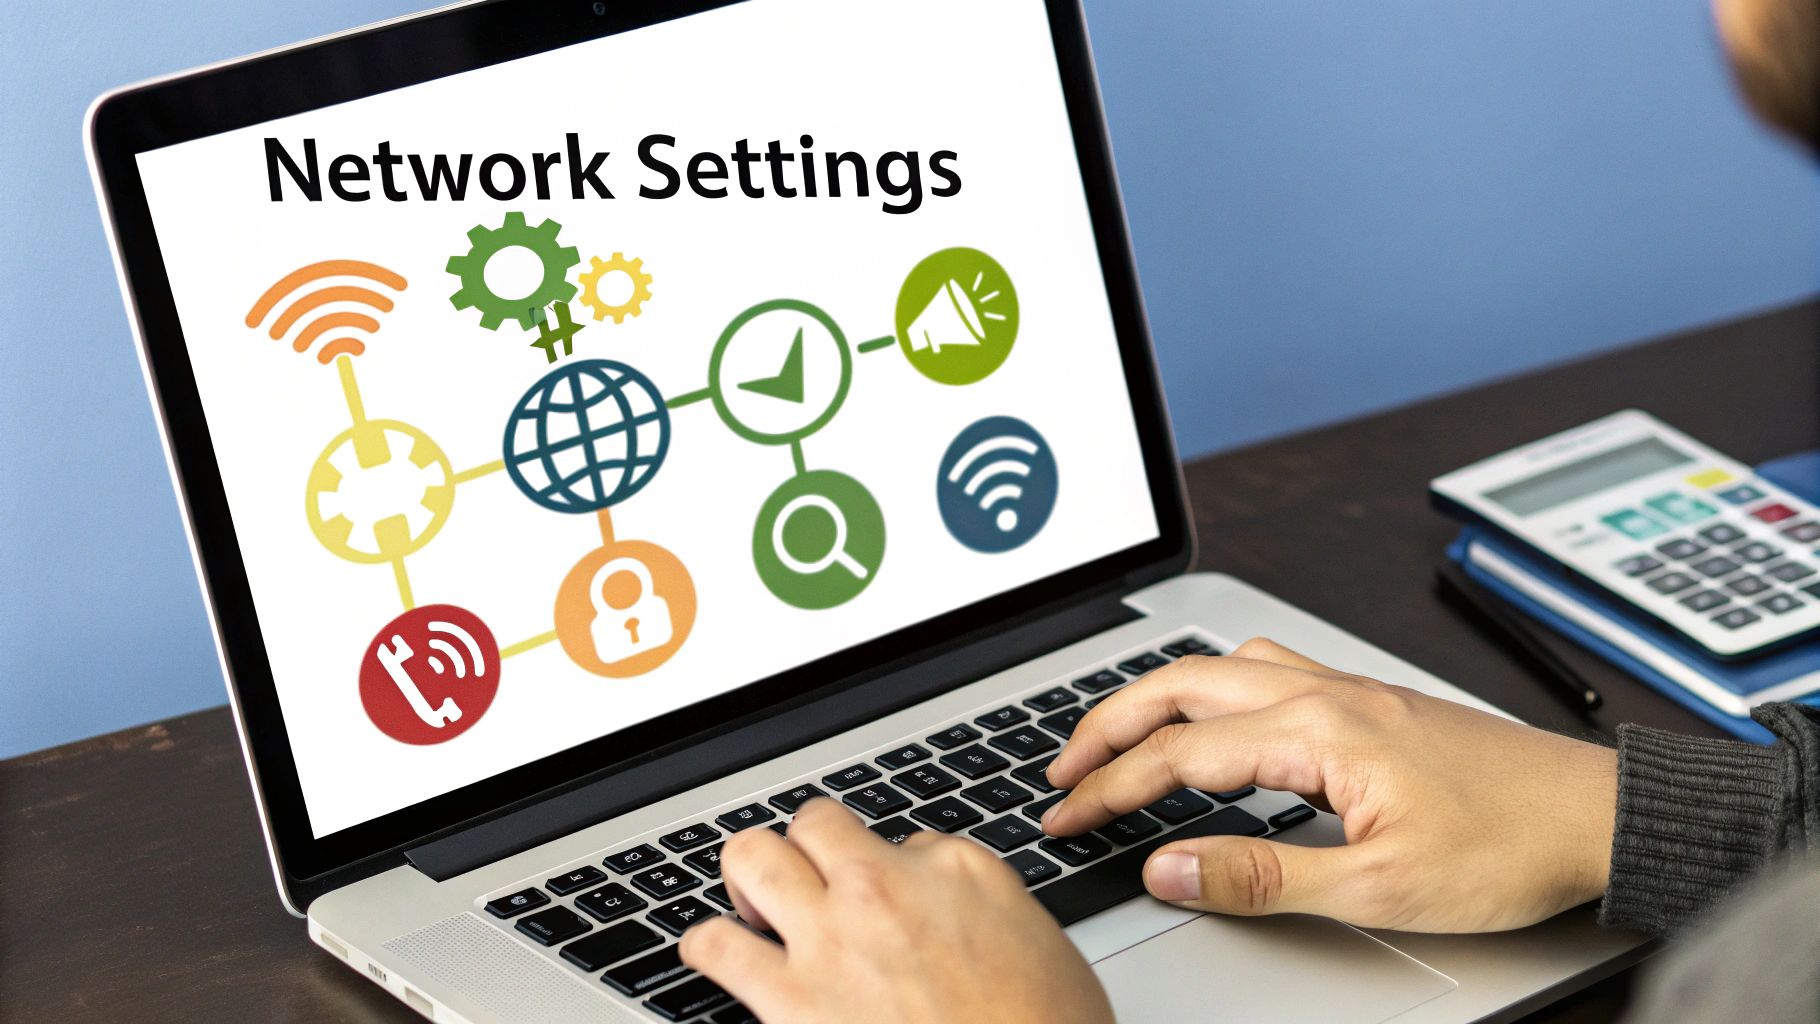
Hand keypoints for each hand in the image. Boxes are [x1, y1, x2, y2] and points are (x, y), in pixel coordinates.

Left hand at [680, 798, 1113, 1023]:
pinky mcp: (789, 1000)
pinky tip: (717, 955)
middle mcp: (888, 889)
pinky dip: (708, 947)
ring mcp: (832, 938)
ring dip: (749, 879)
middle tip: (811, 885)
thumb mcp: (1049, 955)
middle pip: (816, 823)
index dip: (896, 876)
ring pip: (751, 856)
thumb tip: (955, 914)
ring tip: (756, 908)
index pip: (904, 842)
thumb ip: (991, 915)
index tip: (899, 910)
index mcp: (959, 871)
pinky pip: (715, 947)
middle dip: (807, 849)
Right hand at [1043, 639, 1617, 931]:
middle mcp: (1324, 693)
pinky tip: (1216, 719)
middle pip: (1180, 686)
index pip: (1177, 755)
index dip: (1107, 789)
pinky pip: (1263, 670)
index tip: (1062, 819)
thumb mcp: (1376, 888)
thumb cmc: (1507, 847)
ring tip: (1119, 738)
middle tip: (1061, 772)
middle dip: (1107, 726)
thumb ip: (1261, 877)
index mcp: (1316, 732)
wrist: (1597, 815)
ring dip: (1157, 697)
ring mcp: (1347, 689)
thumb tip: (1171, 868)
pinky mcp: (1369, 700)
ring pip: (1220, 667)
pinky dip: (1211, 688)